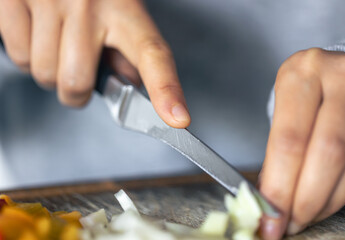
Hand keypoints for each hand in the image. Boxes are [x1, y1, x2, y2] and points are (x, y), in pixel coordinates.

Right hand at [0, 0, 189, 127]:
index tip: (177, 118)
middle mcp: (90, 4)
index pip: (152, 54)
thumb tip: (128, 84)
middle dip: (75, 91)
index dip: (166, 90)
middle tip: (78, 70)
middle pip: (76, 83)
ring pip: (44, 74)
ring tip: (59, 44)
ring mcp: (51, 0)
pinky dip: (26, 55)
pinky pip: (17, 55)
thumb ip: (127, 52)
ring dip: (50, 72)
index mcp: (126, 10)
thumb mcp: (121, 14)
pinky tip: (39, 34)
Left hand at [259, 48, 344, 238]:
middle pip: (327, 152)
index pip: (289, 140)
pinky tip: (327, 199)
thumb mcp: (285, 109)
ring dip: (329, 200)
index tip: (270, 217)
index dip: (281, 187)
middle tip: (289, 224)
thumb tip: (270, 199)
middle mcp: (340, 76)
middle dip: (306, 199)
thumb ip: (279, 151)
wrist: (338, 74)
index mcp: (300, 74)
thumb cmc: (306, 95)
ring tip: (306, 215)